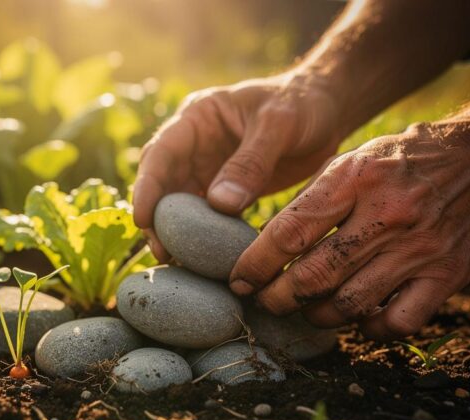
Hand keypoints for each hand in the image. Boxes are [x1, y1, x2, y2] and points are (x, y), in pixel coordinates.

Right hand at [133, 73, 343, 260]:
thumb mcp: (278, 125)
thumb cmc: (302, 105)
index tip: (143, 219)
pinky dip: (203, 238)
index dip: (148, 187)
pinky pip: (207, 217)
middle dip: (158, 219)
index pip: (160, 153)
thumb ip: (251, 162)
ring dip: (176, 233)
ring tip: (178, 264)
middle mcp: (193, 147)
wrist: (326, 112)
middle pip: (163, 185)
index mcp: (197, 118)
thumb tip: (220, 204)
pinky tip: (204, 261)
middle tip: (161, 252)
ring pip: (181, 206)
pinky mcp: (225, 192)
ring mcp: (208, 170)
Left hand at [230, 115, 469, 340]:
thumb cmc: (404, 159)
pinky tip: (357, 320)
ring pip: (349, 303)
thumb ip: (314, 199)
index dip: (256, 263)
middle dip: (278, 297)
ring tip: (303, 310)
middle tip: (263, 302)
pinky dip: (370, 329)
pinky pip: (398, 321)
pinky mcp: (447, 274)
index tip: (239, 280)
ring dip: (316, 315)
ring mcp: (420, 248)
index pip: (290, 231)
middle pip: (314, 275)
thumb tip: (266, 244)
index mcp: (355, 178)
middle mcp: (386, 214)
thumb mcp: (354, 159)